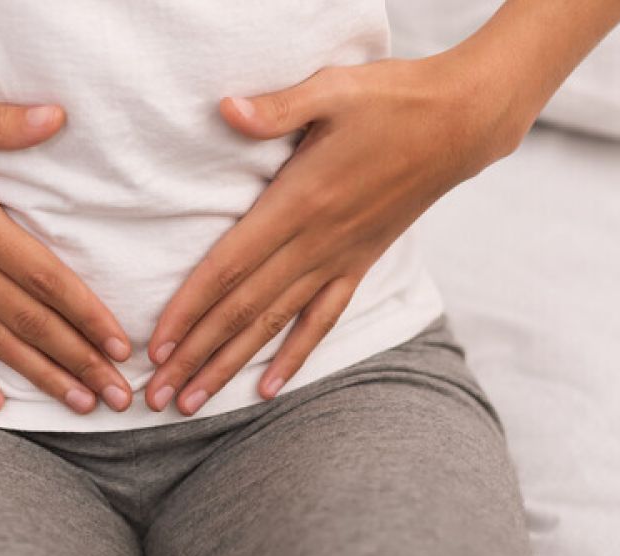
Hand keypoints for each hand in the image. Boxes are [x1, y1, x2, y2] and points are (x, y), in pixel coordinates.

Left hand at [143, 52, 533, 414]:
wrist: (462, 121)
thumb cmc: (393, 98)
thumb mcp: (332, 89)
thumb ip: (275, 108)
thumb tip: (224, 108)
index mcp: (298, 202)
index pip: (229, 267)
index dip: (189, 309)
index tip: (157, 345)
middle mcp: (316, 242)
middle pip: (242, 310)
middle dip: (196, 356)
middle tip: (157, 396)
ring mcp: (339, 259)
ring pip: (274, 325)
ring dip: (230, 366)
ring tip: (193, 403)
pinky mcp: (360, 264)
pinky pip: (321, 320)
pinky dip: (293, 356)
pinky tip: (268, 388)